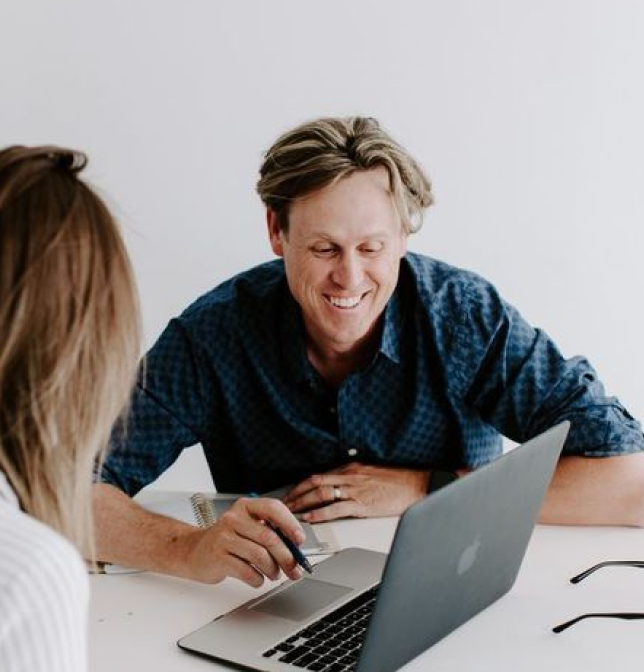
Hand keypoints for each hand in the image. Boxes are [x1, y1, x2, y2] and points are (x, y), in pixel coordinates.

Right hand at [182, 497, 305, 586]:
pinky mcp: (218, 557)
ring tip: (274, 574)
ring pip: (260, 556)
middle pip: (269, 537)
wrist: (195, 551)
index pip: (273, 508)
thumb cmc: (227, 539)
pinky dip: (258, 579)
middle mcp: (233, 518)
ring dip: (273, 569)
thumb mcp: (247, 527)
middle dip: (286, 556)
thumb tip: (295, 549)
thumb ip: (269, 532)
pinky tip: (258, 578)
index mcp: (245, 506)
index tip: (299, 540)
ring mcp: (224, 537)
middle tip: (294, 568)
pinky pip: (247, 571)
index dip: (290, 524)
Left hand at [283, 463, 430, 522]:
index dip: (302, 485)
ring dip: (303, 503)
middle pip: (315, 483)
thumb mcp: (371, 473)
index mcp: (351, 468)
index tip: (292, 493)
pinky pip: (336, 508)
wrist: (417, 483)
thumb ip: (354, 477)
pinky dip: (320, 513)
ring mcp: (355, 489)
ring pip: (321, 493)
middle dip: (297, 494)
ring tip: (290, 512)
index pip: (319, 475)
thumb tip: (338, 485)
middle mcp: (349, 476)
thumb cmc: (398, 480)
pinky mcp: (362, 504)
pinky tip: (310, 518)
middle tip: (284, 504)